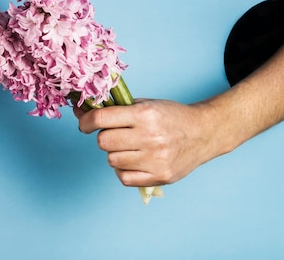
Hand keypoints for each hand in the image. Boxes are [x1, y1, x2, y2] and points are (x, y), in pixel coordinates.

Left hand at [74, 99, 218, 186]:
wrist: (203, 133)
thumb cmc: (171, 116)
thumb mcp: (146, 104)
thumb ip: (117, 109)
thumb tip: (81, 112)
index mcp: (145, 114)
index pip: (101, 119)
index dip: (86, 121)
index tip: (84, 123)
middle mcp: (150, 136)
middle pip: (103, 142)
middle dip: (104, 137)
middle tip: (115, 134)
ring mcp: (155, 159)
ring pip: (112, 160)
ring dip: (116, 153)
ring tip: (130, 147)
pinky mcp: (160, 176)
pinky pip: (123, 177)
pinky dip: (124, 170)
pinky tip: (134, 161)